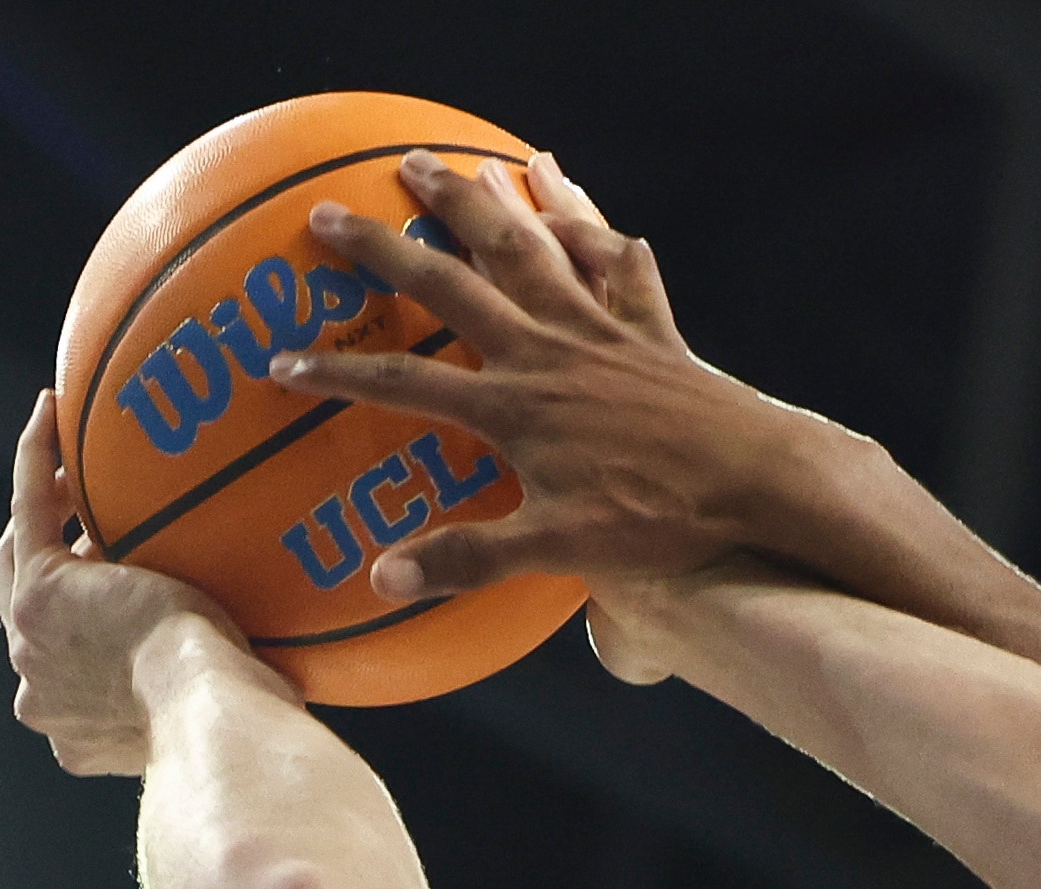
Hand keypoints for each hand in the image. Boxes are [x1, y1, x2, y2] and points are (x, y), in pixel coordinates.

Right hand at [0, 392, 249, 773]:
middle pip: (25, 610)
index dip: (88, 617)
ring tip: (67, 462)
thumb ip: (218, 692)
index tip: (113, 580)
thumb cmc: (246, 724)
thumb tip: (282, 678)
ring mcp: (30, 642)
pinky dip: (36, 456)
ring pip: (18, 555)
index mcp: (78, 737)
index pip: (71, 664)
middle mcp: (39, 696)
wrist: (216, 717)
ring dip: (40, 504)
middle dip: (47, 560)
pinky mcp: (40, 592)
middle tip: (75, 514)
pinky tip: (51, 412)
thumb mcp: (224, 709)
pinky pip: (29, 507)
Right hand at [271, 149, 830, 608]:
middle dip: (384, 247)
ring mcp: (601, 332)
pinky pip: (619, 267)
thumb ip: (471, 559)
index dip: (339, 376)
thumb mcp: (559, 550)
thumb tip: (384, 576)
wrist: (761, 482)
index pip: (404, 386)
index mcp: (514, 406)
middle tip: (327, 210)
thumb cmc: (662, 522)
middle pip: (449, 285)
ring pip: (527, 249)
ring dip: (479, 204)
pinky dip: (595, 232)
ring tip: (440, 161)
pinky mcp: (652, 331)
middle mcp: (548, 353)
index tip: (279, 363)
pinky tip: (575, 204)